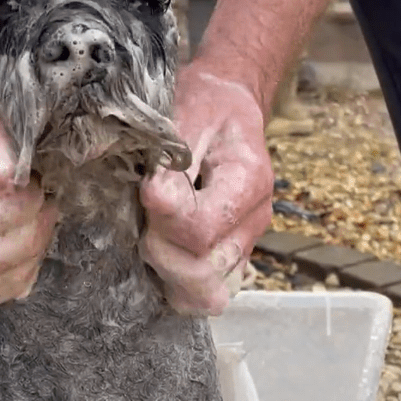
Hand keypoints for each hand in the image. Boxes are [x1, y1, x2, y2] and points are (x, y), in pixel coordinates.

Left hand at [139, 63, 272, 314]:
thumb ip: (171, 158)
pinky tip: (166, 256)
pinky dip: (181, 284)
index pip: (201, 231)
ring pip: (207, 292)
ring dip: (169, 272)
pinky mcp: (234, 257)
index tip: (148, 194)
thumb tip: (155, 199)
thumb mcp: (185, 115)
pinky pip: (207, 294)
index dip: (164, 222)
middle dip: (162, 253)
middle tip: (145, 221)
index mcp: (249, 181)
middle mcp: (254, 220)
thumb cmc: (203, 106)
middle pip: (203, 270)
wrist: (229, 106)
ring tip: (156, 236)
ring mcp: (246, 243)